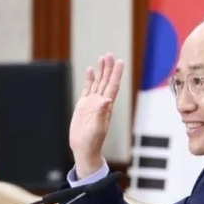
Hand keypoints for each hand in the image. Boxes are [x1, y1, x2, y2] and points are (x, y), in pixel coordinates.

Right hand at [69, 53, 123, 178]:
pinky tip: (90, 70)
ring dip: (101, 70)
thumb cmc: (92, 142)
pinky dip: (89, 79)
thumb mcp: (97, 129)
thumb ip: (101, 114)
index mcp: (105, 107)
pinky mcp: (83, 106)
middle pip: (106, 81)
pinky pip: (87, 89)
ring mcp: (92, 103)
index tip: (120, 62)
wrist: (84, 149)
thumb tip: (107, 100)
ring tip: (102, 58)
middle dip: (109, 68)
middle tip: (110, 54)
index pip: (113, 86)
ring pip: (98, 82)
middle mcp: (101, 102)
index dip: (116, 74)